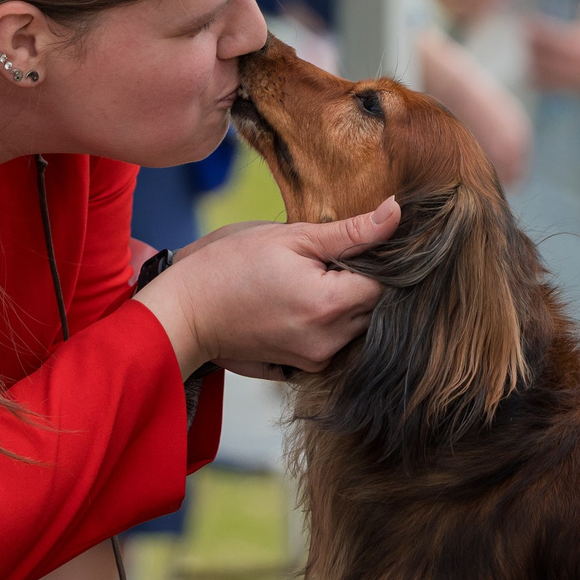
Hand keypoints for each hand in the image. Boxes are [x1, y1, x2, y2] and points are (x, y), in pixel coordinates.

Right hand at [136, 200, 397, 378]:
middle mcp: (329, 342)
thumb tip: (396, 212)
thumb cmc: (229, 266)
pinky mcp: (301, 368)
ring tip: (317, 275)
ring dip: (349, 301)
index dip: (384, 258)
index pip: (388, 283)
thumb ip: (351, 231)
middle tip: (336, 255)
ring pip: (358, 326)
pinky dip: (331, 320)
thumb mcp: (291, 237)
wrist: (183, 311)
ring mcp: (315, 360)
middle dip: (366, 280)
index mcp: (329, 306)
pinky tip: (305, 299)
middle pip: (376, 308)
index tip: (365, 242)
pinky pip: (335, 341)